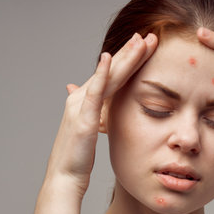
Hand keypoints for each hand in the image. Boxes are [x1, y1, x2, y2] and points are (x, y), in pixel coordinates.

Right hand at [45, 33, 157, 194]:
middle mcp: (81, 98)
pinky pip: (94, 92)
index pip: (112, 75)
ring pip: (107, 76)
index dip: (128, 59)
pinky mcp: (82, 117)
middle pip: (111, 70)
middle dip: (130, 52)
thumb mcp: (93, 133)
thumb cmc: (79, 159)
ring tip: (140, 41)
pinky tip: (108, 60)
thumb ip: (98, 117)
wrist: (65, 178)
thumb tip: (104, 110)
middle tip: (149, 36)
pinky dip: (101, 74)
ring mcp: (80, 106)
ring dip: (124, 57)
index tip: (145, 46)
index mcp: (86, 101)